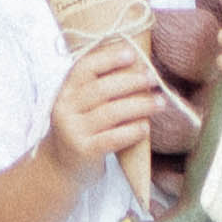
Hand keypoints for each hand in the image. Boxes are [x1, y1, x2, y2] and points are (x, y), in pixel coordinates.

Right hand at [44, 36, 165, 178]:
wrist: (60, 167)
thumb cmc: (82, 129)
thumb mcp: (82, 105)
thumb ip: (101, 86)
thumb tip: (139, 65)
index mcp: (65, 91)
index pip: (84, 68)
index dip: (108, 58)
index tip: (132, 54)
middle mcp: (65, 109)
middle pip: (101, 89)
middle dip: (131, 81)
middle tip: (154, 79)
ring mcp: (72, 132)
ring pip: (110, 113)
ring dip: (140, 105)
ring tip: (160, 102)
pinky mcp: (83, 152)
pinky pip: (112, 138)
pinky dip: (132, 131)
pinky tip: (146, 127)